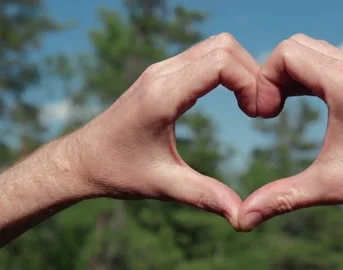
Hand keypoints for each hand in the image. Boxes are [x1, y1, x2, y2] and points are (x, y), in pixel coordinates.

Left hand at [70, 33, 258, 226]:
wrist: (82, 159)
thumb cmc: (117, 171)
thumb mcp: (163, 185)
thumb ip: (205, 196)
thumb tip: (242, 216)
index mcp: (163, 96)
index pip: (220, 63)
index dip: (249, 82)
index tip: (257, 113)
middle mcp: (162, 73)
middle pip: (223, 46)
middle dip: (251, 72)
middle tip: (258, 108)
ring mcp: (161, 70)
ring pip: (215, 46)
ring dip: (240, 68)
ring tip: (249, 104)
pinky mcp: (162, 74)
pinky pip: (204, 56)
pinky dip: (226, 69)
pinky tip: (233, 97)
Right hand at [238, 34, 342, 264]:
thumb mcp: (329, 186)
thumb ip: (281, 198)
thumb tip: (243, 220)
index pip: (287, 53)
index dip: (264, 79)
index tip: (264, 114)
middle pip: (297, 46)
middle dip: (273, 74)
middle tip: (269, 110)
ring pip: (314, 50)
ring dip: (292, 74)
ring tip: (282, 107)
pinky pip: (332, 61)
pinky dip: (311, 75)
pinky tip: (307, 102)